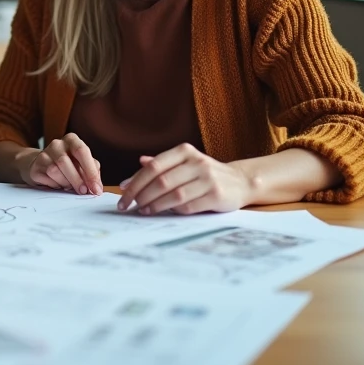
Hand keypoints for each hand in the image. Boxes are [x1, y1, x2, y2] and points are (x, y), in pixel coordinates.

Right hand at [15, 134, 102, 195]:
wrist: (44, 165)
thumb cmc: (69, 165)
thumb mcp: (83, 164)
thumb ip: (92, 172)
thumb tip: (96, 186)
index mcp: (72, 140)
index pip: (82, 151)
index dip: (90, 171)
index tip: (96, 188)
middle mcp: (57, 144)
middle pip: (65, 162)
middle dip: (77, 180)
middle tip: (83, 192)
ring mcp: (44, 154)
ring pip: (54, 171)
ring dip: (65, 183)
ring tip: (69, 186)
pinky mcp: (35, 166)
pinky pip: (46, 178)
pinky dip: (55, 185)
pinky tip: (58, 184)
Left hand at [117, 143, 252, 214]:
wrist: (240, 181)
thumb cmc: (204, 174)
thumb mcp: (182, 165)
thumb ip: (156, 169)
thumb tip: (126, 181)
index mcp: (184, 151)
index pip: (153, 167)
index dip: (135, 182)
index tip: (123, 195)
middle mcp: (197, 162)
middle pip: (161, 181)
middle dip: (141, 195)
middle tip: (129, 206)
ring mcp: (208, 178)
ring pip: (174, 195)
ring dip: (155, 205)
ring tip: (144, 211)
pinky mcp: (217, 195)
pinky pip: (188, 206)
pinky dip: (173, 211)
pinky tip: (165, 213)